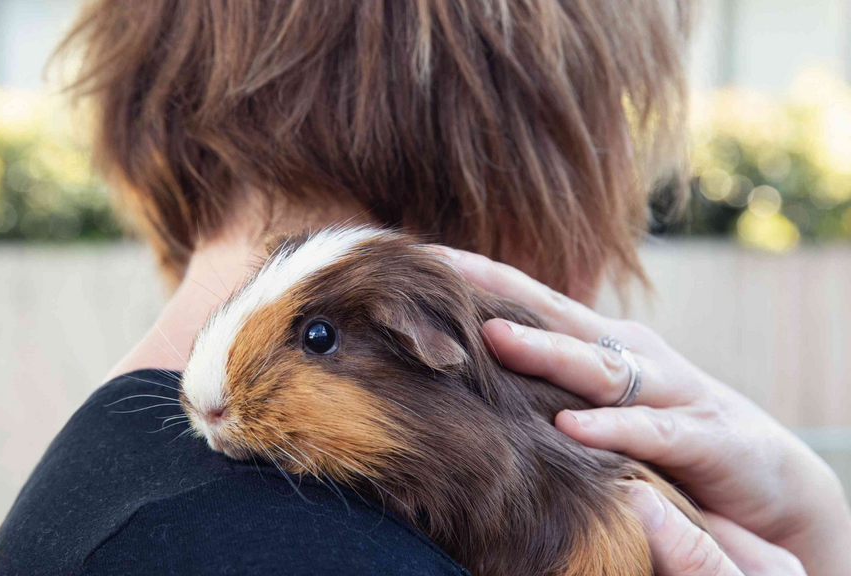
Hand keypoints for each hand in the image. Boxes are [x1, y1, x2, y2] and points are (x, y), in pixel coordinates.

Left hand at [440, 247, 850, 575]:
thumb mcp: (604, 398)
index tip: (423, 258)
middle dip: (501, 297)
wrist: (766, 473)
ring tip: (494, 339)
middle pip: (559, 318)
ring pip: (600, 367)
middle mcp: (633, 354)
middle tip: (443, 280)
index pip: (533, 301)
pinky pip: (651, 431)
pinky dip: (612, 429)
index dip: (482, 278)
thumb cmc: (667, 429)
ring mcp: (669, 391)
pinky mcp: (702, 437)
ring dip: (547, 352)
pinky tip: (571, 428)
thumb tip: (477, 364)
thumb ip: (552, 379)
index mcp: (604, 342)